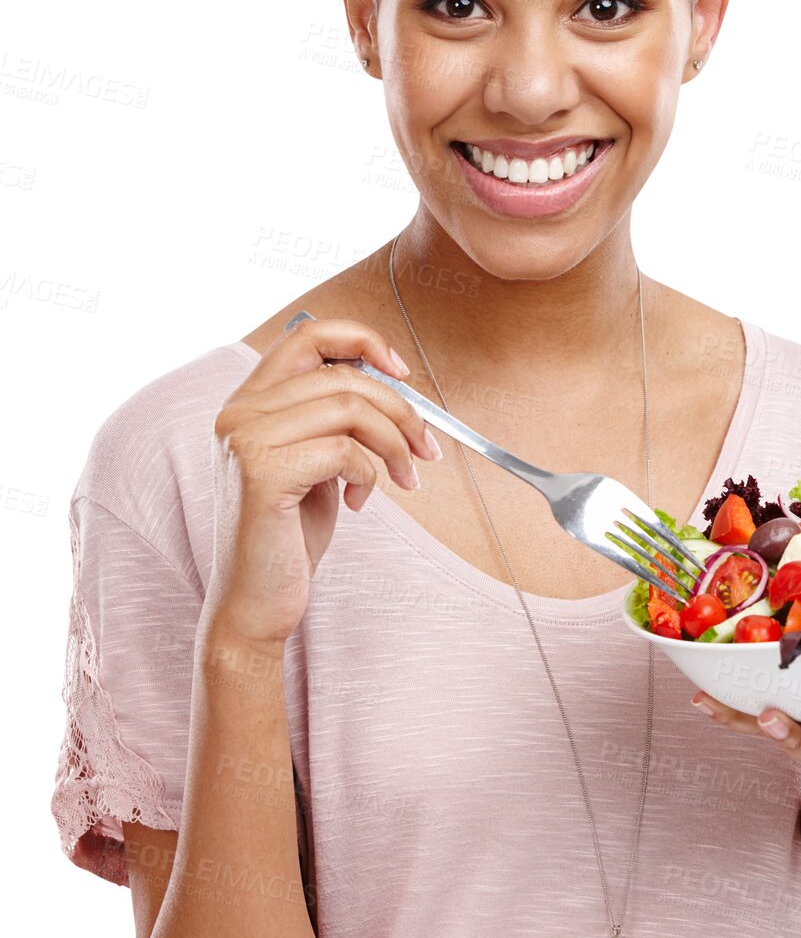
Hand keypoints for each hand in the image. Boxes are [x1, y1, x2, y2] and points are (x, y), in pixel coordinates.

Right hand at [205, 315, 441, 646]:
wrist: (255, 602)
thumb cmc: (288, 537)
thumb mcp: (315, 464)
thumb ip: (335, 421)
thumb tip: (394, 386)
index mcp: (249, 402)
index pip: (308, 334)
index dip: (363, 341)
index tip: (402, 372)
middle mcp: (239, 412)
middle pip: (343, 376)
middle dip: (401, 410)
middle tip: (425, 450)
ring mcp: (245, 439)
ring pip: (350, 408)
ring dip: (394, 444)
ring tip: (401, 480)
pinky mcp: (262, 473)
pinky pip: (344, 450)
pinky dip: (370, 476)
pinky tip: (359, 503)